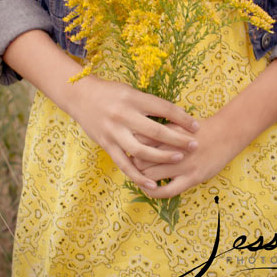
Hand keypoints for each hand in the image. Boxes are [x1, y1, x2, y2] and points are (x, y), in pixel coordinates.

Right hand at [64, 77, 199, 190]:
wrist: (80, 96)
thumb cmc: (110, 92)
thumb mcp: (130, 91)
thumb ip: (149, 104)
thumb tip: (177, 116)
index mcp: (132, 99)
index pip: (163, 109)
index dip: (182, 118)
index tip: (196, 126)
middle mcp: (123, 115)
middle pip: (155, 131)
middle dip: (177, 139)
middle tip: (194, 145)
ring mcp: (113, 131)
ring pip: (141, 150)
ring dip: (162, 157)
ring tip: (179, 159)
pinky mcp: (106, 144)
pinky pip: (124, 164)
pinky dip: (138, 176)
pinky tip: (152, 184)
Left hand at [131, 116, 245, 198]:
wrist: (225, 134)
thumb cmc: (196, 129)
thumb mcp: (174, 123)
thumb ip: (156, 130)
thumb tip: (132, 135)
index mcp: (165, 133)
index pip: (137, 142)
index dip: (129, 147)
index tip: (127, 150)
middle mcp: (172, 149)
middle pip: (140, 160)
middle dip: (133, 164)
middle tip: (131, 166)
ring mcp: (182, 164)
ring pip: (150, 176)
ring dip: (141, 178)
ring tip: (139, 178)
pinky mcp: (192, 178)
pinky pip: (168, 191)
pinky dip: (155, 192)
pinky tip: (150, 190)